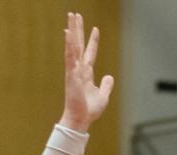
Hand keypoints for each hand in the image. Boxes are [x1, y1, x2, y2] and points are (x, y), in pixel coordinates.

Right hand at [58, 13, 113, 131]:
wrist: (81, 119)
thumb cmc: (89, 110)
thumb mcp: (103, 96)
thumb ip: (106, 85)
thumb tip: (109, 77)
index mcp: (86, 73)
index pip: (90, 52)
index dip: (93, 41)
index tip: (95, 29)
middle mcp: (79, 69)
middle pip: (78, 44)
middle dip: (77, 29)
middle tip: (75, 14)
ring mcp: (74, 70)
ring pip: (73, 46)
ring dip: (72, 31)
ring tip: (71, 17)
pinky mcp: (71, 74)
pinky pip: (69, 56)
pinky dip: (69, 45)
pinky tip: (67, 33)